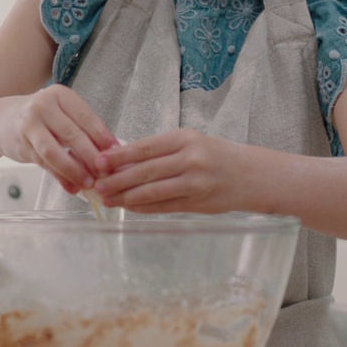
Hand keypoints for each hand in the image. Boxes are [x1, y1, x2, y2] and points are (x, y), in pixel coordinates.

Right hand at [0, 85, 118, 192]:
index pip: (86, 117)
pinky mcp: (21, 143)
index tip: (116, 154)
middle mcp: (43, 105)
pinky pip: (44, 163)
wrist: (3, 121)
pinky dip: (60, 177)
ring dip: (73, 170)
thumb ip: (84, 130)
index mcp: (60, 95)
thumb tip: (112, 152)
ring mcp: (29, 124)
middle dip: (90, 156)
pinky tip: (72, 187)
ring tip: (88, 183)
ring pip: (54, 151)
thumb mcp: (63, 115)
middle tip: (105, 173)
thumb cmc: (42, 118)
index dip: (102, 137)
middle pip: (71, 134)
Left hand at [89, 129, 252, 212]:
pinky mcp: (197, 203)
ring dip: (126, 197)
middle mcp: (190, 159)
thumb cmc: (214, 155)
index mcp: (184, 139)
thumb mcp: (190, 142)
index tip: (98, 162)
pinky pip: (163, 206)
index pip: (144, 148)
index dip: (118, 157)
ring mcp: (194, 183)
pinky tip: (128, 206)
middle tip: (97, 186)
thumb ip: (159, 150)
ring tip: (108, 199)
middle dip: (117, 180)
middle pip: (145, 172)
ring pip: (152, 192)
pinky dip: (143, 207)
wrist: (249, 175)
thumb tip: (120, 159)